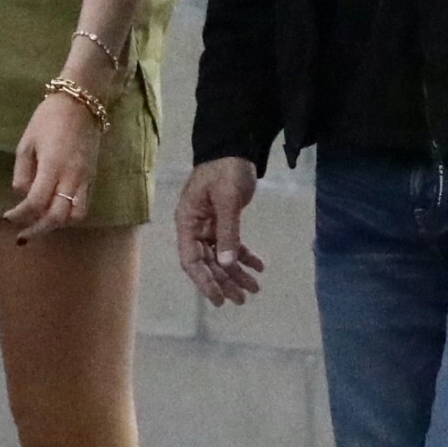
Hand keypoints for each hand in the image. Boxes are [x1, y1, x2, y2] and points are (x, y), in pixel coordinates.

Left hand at [5, 92, 103, 240]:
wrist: (82, 103)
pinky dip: (69, 215)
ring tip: (41, 224)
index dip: (19, 215)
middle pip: (57, 217)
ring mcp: (85, 178)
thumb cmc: (48, 118)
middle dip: (37, 230)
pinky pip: (84, 205)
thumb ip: (22, 172)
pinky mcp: (93, 177)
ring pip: (75, 216)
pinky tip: (56, 213)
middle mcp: (71, 177)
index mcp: (52, 166)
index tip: (8, 217)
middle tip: (22, 236)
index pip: (35, 202)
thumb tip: (22, 195)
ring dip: (56, 224)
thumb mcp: (26, 142)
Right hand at [175, 158, 264, 305]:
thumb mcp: (227, 199)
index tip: (218, 299)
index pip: (191, 260)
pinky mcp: (224, 222)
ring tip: (254, 288)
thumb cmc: (226, 170)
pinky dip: (245, 256)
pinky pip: (233, 245)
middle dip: (224, 282)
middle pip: (207, 263)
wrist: (235, 147)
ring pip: (221, 257)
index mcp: (188, 222)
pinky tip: (259, 266)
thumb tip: (227, 264)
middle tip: (243, 299)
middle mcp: (195, 228)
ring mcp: (209, 226)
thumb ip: (227, 232)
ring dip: (236, 273)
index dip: (204, 281)